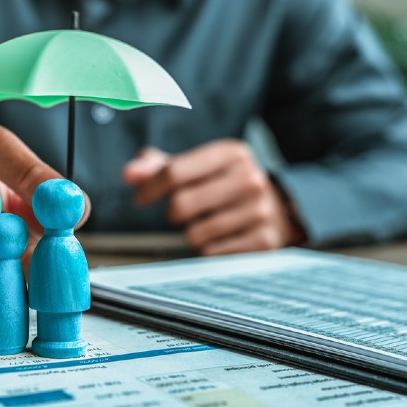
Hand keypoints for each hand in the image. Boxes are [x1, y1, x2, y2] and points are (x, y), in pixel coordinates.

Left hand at [122, 140, 302, 255]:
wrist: (278, 208)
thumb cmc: (223, 185)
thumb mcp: (197, 167)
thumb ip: (158, 167)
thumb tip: (128, 174)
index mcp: (231, 153)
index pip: (174, 171)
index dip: (149, 188)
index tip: (141, 199)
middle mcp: (250, 178)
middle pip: (181, 204)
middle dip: (172, 213)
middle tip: (180, 213)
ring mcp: (261, 210)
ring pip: (195, 233)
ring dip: (191, 233)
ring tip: (205, 223)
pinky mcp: (264, 240)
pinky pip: (212, 253)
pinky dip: (208, 249)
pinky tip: (220, 238)